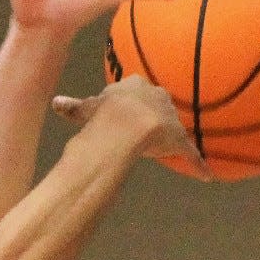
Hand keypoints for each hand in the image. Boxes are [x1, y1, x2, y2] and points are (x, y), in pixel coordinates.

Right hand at [52, 75, 213, 180]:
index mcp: (134, 86)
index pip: (134, 89)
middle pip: (155, 102)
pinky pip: (189, 151)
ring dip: (169, 130)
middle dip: (151, 111)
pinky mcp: (181, 139)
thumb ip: (72, 107)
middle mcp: (155, 95)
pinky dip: (196, 162)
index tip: (123, 108)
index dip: (129, 100)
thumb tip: (54, 102)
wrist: (127, 122)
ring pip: (172, 121)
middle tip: (143, 125)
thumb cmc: (105, 112)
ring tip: (163, 142)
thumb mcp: (86, 108)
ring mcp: (170, 116)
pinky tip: (205, 174)